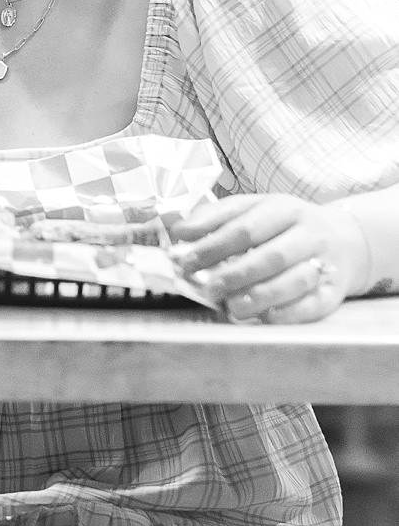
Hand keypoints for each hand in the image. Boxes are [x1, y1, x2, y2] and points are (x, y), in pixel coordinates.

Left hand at [170, 192, 371, 323]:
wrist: (346, 240)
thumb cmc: (285, 226)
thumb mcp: (253, 209)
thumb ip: (215, 217)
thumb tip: (179, 231)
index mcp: (283, 208)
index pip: (244, 228)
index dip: (212, 246)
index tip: (185, 262)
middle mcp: (307, 233)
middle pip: (270, 255)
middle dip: (233, 274)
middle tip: (205, 289)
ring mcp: (325, 262)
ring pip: (294, 280)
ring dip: (260, 295)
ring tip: (232, 307)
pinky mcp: (335, 291)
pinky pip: (314, 304)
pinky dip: (289, 312)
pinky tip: (266, 317)